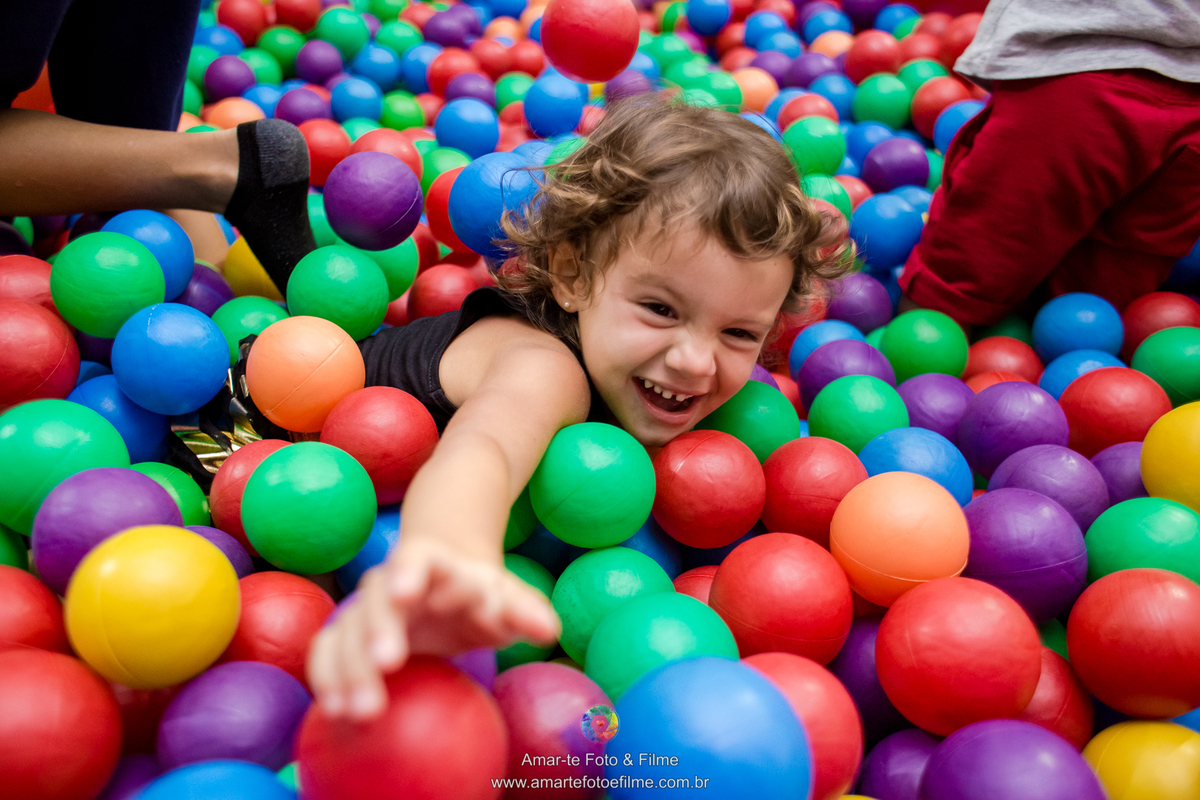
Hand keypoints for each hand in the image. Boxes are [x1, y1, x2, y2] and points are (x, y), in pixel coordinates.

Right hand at [306, 536, 559, 720]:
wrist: (445, 588)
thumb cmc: (481, 595)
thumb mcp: (506, 598)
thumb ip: (524, 611)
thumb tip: (548, 630)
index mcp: (431, 562)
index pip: (417, 558)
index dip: (410, 571)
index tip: (407, 592)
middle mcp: (391, 580)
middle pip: (378, 596)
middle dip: (380, 627)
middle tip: (386, 662)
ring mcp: (366, 607)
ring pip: (348, 628)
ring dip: (351, 667)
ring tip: (360, 710)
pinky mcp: (348, 634)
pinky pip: (327, 651)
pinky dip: (328, 678)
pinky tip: (334, 709)